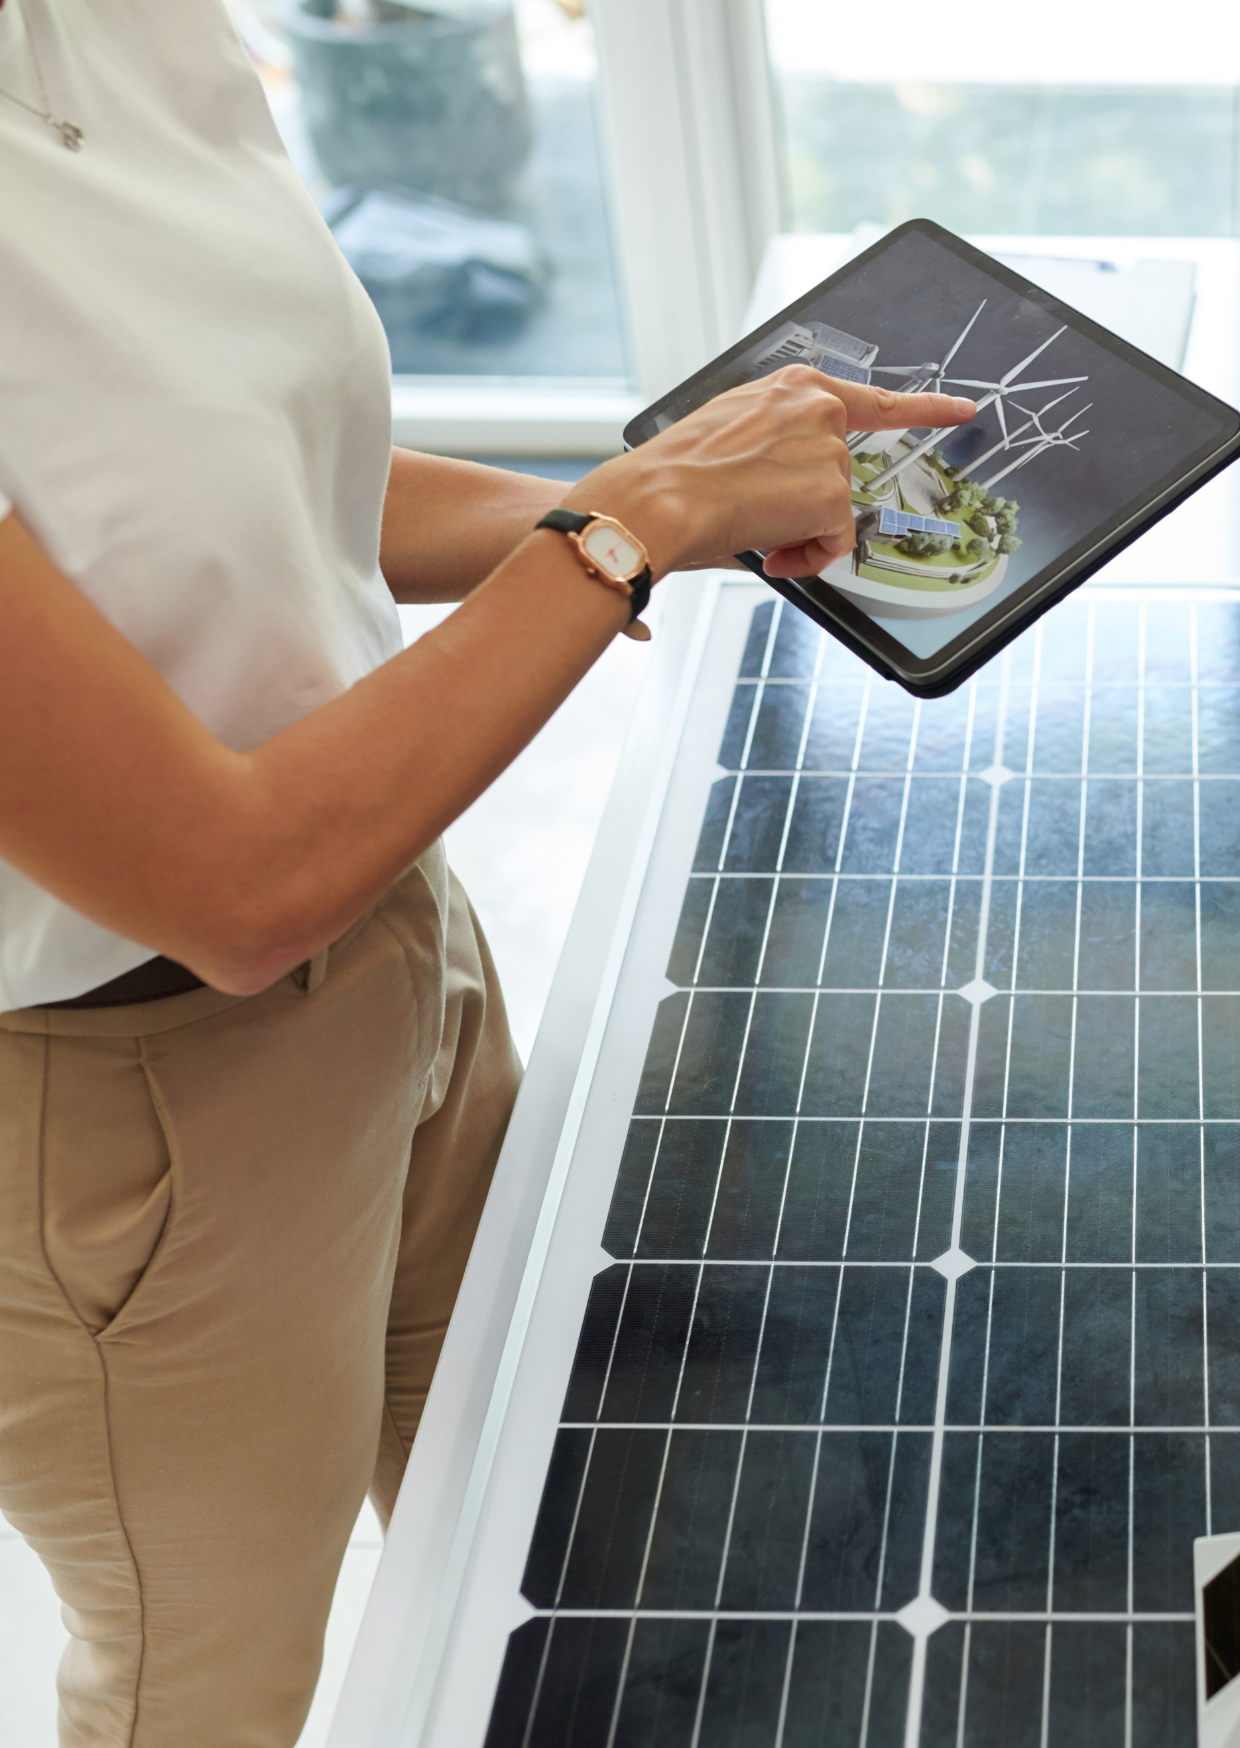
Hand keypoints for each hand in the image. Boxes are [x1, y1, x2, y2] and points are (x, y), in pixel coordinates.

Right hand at [564, 368, 975, 579]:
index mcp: (791, 385)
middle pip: (839, 475)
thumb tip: (781, 486)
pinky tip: (770, 551)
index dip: (925, 407)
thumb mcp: (728, 432)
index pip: (873, 397)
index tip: (960, 411)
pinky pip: (833, 542)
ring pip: (832, 512)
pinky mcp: (831, 492)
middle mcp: (817, 408)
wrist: (658, 498)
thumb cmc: (673, 473)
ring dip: (796, 533)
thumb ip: (772, 442)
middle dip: (805, 508)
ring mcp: (829, 449)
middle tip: (763, 522)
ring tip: (749, 528)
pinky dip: (805, 557)